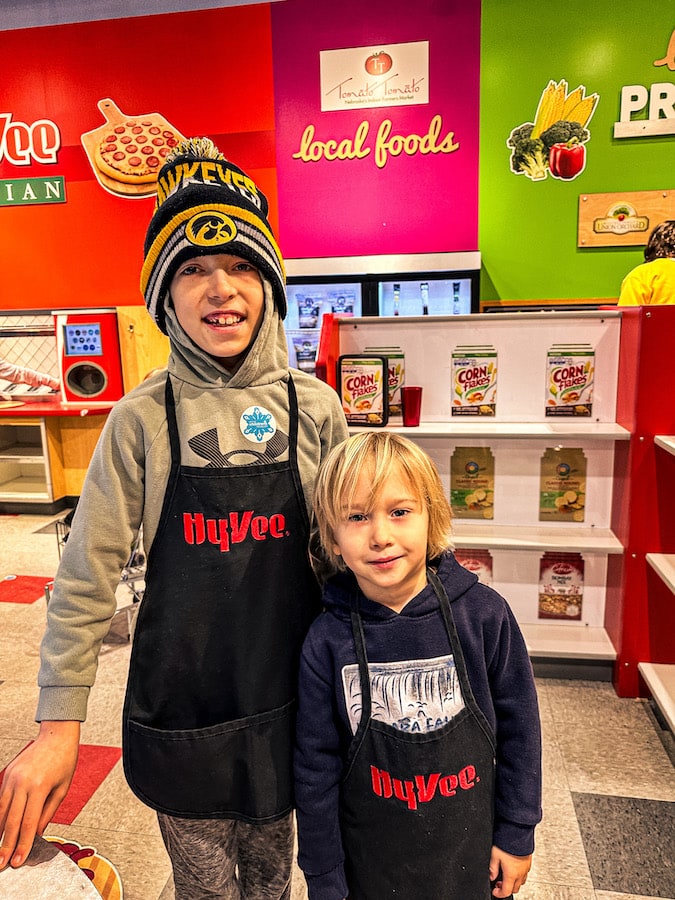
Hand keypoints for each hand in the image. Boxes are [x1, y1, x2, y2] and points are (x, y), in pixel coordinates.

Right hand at [0, 721, 79, 869]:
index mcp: (39, 787)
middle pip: (11, 821)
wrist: (56, 734)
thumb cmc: (64, 759)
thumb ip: (48, 813)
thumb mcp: (62, 788)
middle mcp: (22, 783)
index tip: (18, 861)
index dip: (22, 845)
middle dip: (6, 845)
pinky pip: (0, 800)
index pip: (28, 823)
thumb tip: (36, 834)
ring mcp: (12, 778)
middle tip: (2, 864)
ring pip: (1, 812)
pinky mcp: (7, 774)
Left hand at [489, 845, 531, 896]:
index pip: (506, 892)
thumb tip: (491, 876)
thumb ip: (492, 868)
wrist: (518, 833)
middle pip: (515, 889)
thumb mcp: (494, 855)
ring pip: (521, 882)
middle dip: (506, 888)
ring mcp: (526, 868)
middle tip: (499, 882)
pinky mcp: (528, 862)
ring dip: (513, 882)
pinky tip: (513, 867)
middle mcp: (520, 873)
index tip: (495, 891)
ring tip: (506, 874)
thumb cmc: (507, 843)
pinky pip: (525, 873)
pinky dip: (519, 875)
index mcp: (511, 874)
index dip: (499, 894)